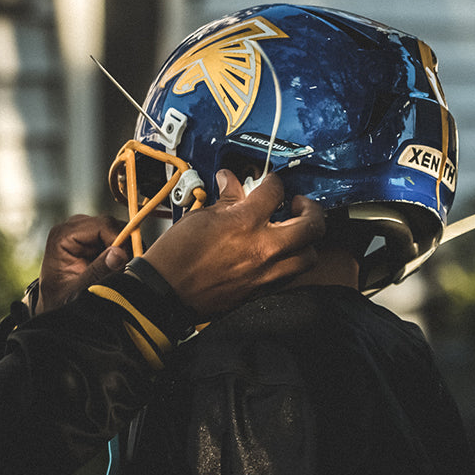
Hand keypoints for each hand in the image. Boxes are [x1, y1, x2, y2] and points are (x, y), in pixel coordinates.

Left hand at [37, 214, 129, 313]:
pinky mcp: (93, 241)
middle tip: (126, 270)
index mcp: (62, 236)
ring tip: (119, 273)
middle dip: (124, 247)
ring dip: (124, 252)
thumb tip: (119, 253)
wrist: (55, 308)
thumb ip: (97, 273)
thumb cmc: (60, 303)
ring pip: (118, 232)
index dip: (121, 240)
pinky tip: (117, 271)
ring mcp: (83, 233)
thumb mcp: (77, 293)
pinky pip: (117, 241)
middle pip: (112, 226)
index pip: (103, 225)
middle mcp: (72, 228)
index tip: (127, 263)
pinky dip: (122, 255)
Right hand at [143, 170, 324, 316]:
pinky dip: (289, 263)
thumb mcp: (198, 218)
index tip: (267, 182)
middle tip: (298, 205)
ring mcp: (264, 274)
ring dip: (306, 241)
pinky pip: (289, 276)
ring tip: (295, 234)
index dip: (272, 181)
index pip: (275, 191)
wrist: (163, 293)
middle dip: (309, 209)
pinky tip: (278, 256)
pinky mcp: (258, 292)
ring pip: (309, 256)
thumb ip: (225, 201)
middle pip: (311, 225)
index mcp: (244, 223)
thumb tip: (233, 185)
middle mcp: (262, 249)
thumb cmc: (174, 258)